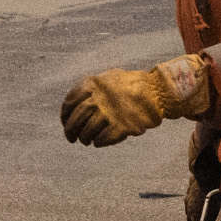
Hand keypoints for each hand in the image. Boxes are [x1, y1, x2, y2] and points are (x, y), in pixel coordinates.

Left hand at [61, 54, 214, 145]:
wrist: (156, 92)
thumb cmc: (130, 85)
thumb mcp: (108, 78)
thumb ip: (90, 89)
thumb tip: (72, 108)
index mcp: (92, 84)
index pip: (69, 103)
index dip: (64, 116)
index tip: (64, 123)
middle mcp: (98, 98)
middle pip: (76, 119)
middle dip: (70, 130)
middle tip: (70, 138)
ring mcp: (110, 113)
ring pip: (88, 131)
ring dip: (84, 138)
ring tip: (86, 140)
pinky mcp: (121, 127)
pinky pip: (102, 139)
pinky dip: (98, 142)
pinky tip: (98, 142)